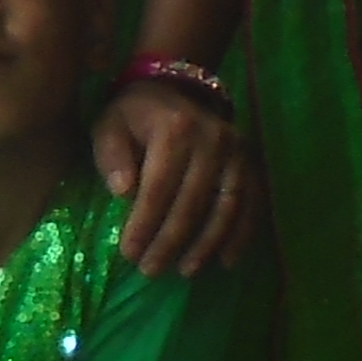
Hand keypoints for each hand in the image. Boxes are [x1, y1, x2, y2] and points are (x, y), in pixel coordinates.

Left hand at [94, 76, 258, 272]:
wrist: (174, 90)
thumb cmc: (134, 117)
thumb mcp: (109, 127)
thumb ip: (112, 157)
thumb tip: (123, 191)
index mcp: (175, 128)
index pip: (159, 185)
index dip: (144, 223)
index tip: (129, 253)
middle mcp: (212, 138)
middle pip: (193, 200)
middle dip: (170, 241)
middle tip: (150, 270)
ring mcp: (237, 151)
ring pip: (226, 206)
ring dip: (206, 244)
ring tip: (185, 271)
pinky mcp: (251, 163)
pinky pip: (252, 203)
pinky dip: (241, 234)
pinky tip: (226, 260)